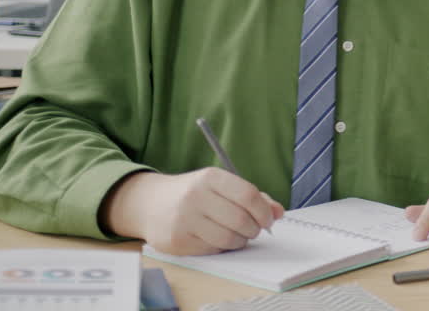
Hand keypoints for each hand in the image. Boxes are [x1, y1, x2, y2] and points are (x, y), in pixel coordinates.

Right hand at [102, 169, 284, 254]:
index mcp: (210, 178)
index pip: (248, 195)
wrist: (150, 204)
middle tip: (254, 230)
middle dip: (254, 229)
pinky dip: (222, 248)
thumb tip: (278, 213)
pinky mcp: (176, 241)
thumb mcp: (221, 186)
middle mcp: (195, 196)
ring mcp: (183, 220)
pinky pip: (212, 250)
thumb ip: (254, 197)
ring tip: (238, 235)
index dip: (264, 211)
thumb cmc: (194, 194)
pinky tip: (218, 239)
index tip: (269, 219)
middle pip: (240, 219)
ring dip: (240, 240)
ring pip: (228, 239)